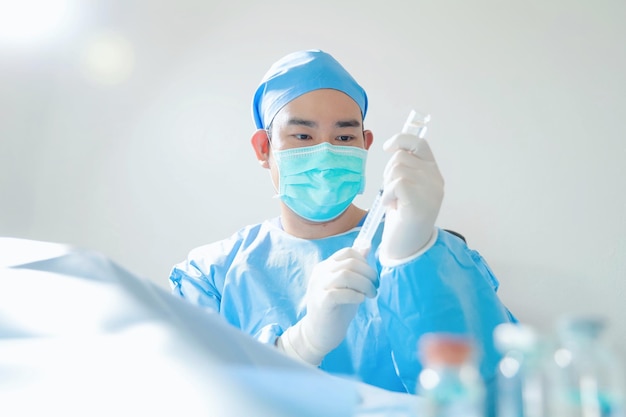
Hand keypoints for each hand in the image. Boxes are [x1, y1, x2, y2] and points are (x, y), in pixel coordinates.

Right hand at [277, 247, 377, 364]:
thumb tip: (366, 247)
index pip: (348, 252)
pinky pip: (339, 293)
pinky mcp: (321, 302)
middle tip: (375, 287)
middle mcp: (320, 273)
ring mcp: (319, 287)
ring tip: (371, 294)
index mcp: (326, 267)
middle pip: (349, 262)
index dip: (365, 262)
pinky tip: (359, 301)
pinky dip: (355, 295)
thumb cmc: (335, 309)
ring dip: (365, 284)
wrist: (318, 334)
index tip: (371, 276)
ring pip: (345, 275)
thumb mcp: (347, 285)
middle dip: (369, 273)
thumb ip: (354, 268)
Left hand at [379, 133, 443, 261]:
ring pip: (397, 168)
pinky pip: (396, 183)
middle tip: (393, 194)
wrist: (407, 248)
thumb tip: (394, 148)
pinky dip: (388, 194)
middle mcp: (435, 179)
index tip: (388, 147)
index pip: (420, 144)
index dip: (402, 139)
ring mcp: (430, 190)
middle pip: (401, 157)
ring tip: (394, 202)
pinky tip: (392, 207)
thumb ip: (406, 169)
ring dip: (387, 185)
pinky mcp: (420, 201)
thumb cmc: (402, 218)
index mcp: (433, 174)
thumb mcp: (406, 189)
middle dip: (388, 172)